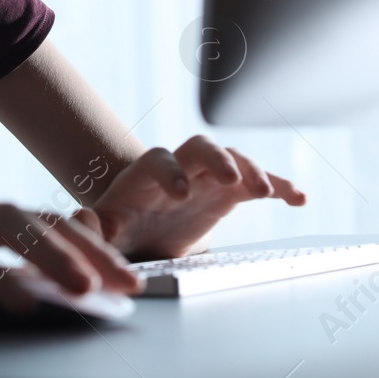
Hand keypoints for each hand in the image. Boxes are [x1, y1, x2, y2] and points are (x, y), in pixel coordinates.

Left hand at [74, 136, 304, 260]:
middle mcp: (181, 167)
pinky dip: (280, 186)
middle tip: (230, 178)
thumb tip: (78, 219)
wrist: (147, 230)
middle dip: (217, 158)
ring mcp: (209, 176)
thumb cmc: (125, 229)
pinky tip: (300, 199)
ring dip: (251, 170)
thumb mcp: (108, 231)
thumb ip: (95, 227)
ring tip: (267, 191)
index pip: (158, 160)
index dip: (170, 172)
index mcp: (146, 176)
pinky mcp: (232, 191)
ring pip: (233, 158)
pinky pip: (259, 182)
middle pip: (200, 146)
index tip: (182, 193)